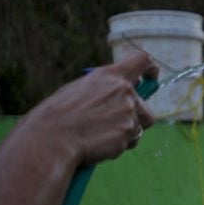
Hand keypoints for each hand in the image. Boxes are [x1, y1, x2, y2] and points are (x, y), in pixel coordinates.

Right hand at [19, 51, 157, 165]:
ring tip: (101, 133)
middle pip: (145, 105)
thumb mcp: (79, 89)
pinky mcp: (129, 132)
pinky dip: (119, 144)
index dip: (150, 69)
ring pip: (141, 125)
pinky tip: (99, 143)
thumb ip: (104, 89)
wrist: (52, 138)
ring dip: (127, 130)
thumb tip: (118, 93)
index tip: (151, 77)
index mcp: (110, 75)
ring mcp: (128, 112)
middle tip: (112, 123)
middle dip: (134, 116)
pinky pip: (131, 140)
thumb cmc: (59, 115)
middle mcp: (124, 91)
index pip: (141, 61)